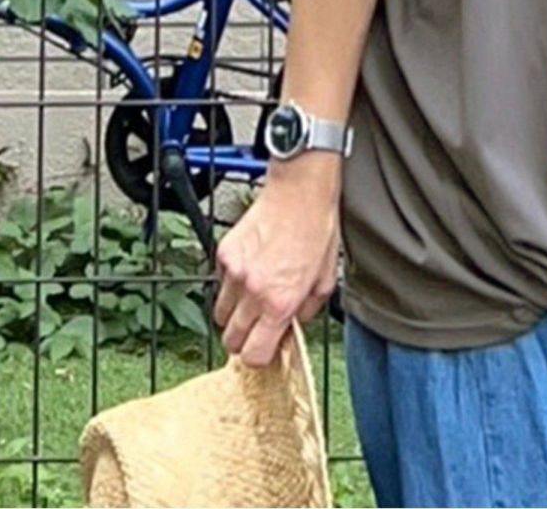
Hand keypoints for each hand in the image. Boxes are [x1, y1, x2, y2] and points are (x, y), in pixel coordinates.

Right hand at [212, 156, 341, 366]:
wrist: (300, 189)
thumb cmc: (317, 226)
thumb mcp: (327, 277)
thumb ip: (308, 309)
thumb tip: (295, 324)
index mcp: (281, 301)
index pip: (254, 354)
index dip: (260, 356)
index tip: (268, 348)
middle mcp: (253, 290)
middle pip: (231, 341)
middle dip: (245, 340)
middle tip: (260, 327)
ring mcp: (234, 272)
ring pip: (220, 315)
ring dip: (235, 314)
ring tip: (254, 298)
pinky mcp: (224, 254)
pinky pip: (220, 284)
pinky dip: (231, 284)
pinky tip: (251, 270)